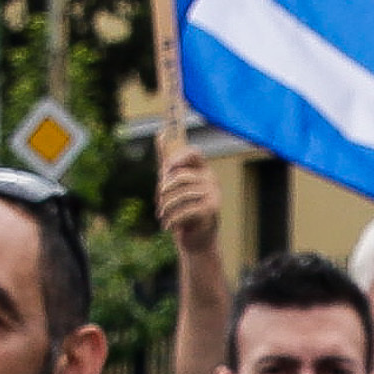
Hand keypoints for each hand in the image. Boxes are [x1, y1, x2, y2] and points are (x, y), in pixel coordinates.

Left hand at [156, 140, 222, 256]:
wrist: (197, 241)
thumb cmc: (184, 210)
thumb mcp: (173, 185)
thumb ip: (168, 161)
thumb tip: (160, 133)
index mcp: (204, 171)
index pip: (195, 153)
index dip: (179, 158)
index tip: (166, 169)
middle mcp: (212, 181)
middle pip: (181, 177)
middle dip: (164, 191)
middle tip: (158, 203)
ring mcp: (214, 196)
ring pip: (181, 195)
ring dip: (166, 208)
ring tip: (162, 216)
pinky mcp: (212, 211)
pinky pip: (186, 210)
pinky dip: (172, 219)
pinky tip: (167, 226)